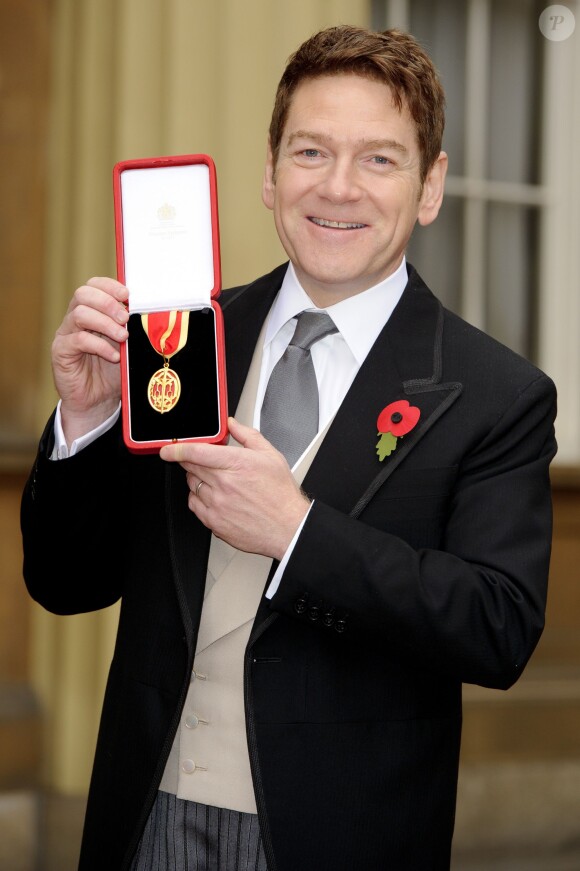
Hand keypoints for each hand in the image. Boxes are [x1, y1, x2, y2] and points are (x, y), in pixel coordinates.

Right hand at [52, 277, 129, 442]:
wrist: (98, 401)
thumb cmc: (113, 371)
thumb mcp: (128, 346)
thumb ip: (133, 329)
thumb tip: (150, 314)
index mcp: (92, 311)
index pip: (94, 285)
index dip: (109, 286)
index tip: (127, 296)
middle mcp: (75, 319)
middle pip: (83, 294)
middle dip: (108, 303)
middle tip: (125, 318)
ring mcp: (66, 334)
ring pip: (79, 314)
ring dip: (105, 324)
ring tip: (122, 338)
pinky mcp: (61, 352)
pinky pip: (77, 340)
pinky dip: (99, 346)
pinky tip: (113, 356)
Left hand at [160, 417, 310, 559]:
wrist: (288, 527)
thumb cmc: (281, 495)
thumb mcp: (271, 456)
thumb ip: (247, 435)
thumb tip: (232, 424)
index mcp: (237, 464)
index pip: (196, 452)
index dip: (177, 448)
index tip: (168, 449)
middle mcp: (224, 484)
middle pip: (190, 467)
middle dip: (190, 461)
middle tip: (201, 460)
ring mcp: (217, 504)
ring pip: (192, 485)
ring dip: (197, 478)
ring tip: (216, 480)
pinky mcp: (215, 522)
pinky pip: (194, 505)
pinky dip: (198, 497)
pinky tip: (212, 495)